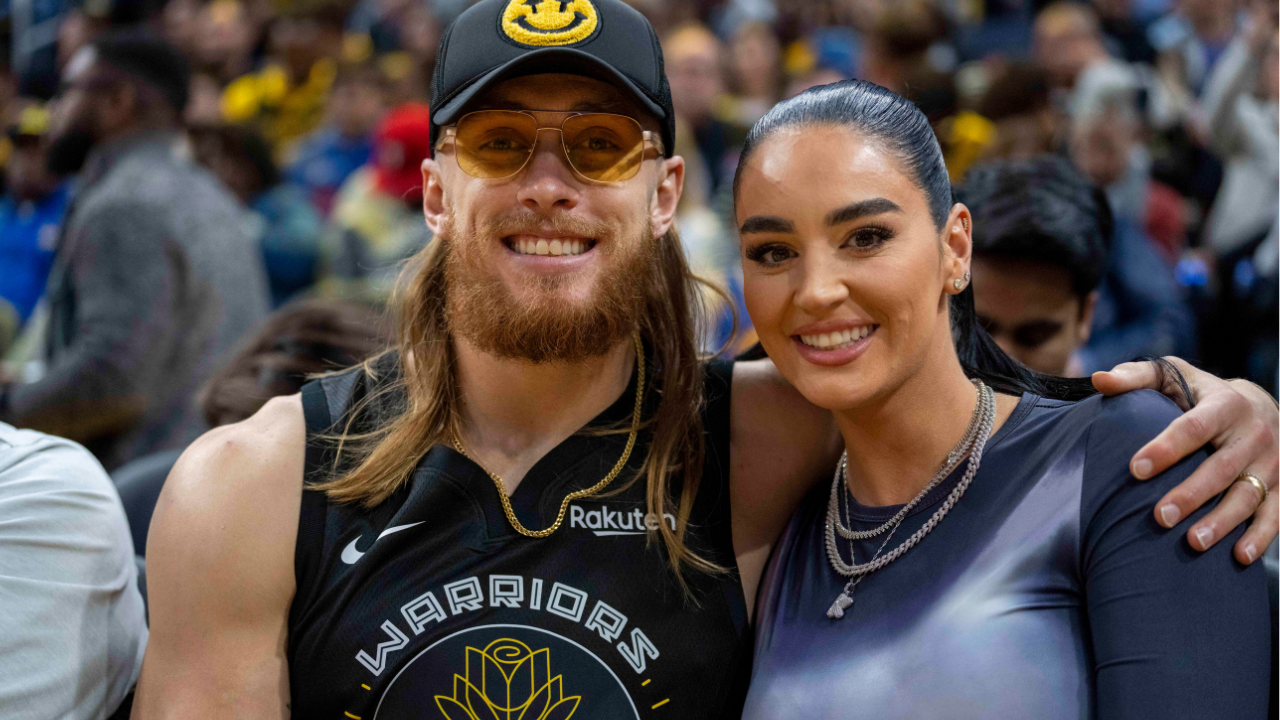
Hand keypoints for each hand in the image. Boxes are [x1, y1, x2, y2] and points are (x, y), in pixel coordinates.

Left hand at [1093, 358, 1277, 563]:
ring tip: (1193, 543)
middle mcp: (1254, 434)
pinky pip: (1274, 514)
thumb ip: (1136, 377)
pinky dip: (1260, 537)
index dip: (1166, 448)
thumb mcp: (1172, 377)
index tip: (1135, 469)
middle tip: (1159, 517)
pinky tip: (1239, 557)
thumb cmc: (1200, 394)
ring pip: (1248, 495)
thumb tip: (1099, 380)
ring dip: (1222, 521)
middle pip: (1221, 468)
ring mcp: (1271, 463)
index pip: (1193, 427)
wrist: (1261, 405)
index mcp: (1225, 405)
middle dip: (1191, 494)